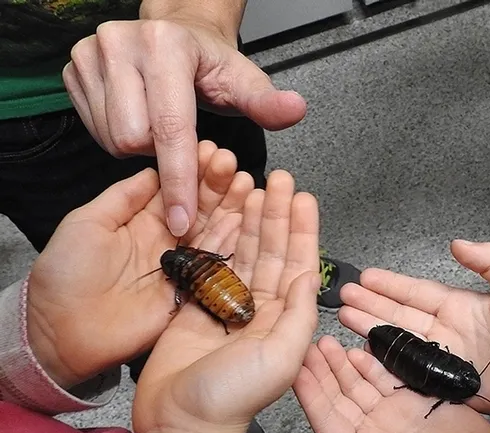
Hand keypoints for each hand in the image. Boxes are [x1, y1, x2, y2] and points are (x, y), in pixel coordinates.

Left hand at [26, 141, 253, 389]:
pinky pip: (217, 266)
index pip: (176, 189)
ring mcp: (185, 267)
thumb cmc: (66, 273)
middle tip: (230, 162)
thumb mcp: (88, 222)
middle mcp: (170, 241)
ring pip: (214, 232)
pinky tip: (247, 219)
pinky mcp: (193, 292)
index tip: (209, 149)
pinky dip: (233, 242)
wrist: (64, 331)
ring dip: (231, 208)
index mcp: (143, 221)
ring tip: (245, 183)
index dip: (192, 170)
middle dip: (216, 184)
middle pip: (200, 207)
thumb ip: (123, 197)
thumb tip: (154, 168)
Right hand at [62, 15, 306, 235]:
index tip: (183, 221)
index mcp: (166, 46)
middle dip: (160, 154)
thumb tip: (296, 109)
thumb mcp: (242, 82)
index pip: (171, 128)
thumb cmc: (209, 65)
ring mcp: (89, 54)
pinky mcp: (72, 70)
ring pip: (112, 139)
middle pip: (133, 138)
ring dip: (140, 148)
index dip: (179, 180)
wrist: (174, 34)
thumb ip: (265, 102)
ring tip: (159, 124)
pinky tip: (137, 118)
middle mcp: (120, 43)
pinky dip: (118, 137)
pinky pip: (95, 131)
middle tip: (179, 137)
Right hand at [131, 170, 320, 432]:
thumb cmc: (233, 396)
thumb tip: (311, 275)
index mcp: (285, 320)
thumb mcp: (280, 357)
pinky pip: (213, 265)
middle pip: (273, 252)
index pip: (299, 265)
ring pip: (245, 253)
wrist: (181, 421)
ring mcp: (229, 306)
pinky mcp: (199, 306)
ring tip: (255, 186)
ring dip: (252, 221)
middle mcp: (261, 309)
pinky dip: (220, 239)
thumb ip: (298, 314)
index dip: (302, 230)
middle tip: (279, 179)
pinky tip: (225, 215)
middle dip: (277, 215)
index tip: (304, 198)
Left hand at [293, 336, 489, 432]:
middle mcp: (373, 432)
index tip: (296, 367)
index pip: (326, 418)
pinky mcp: (417, 401)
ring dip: (346, 363)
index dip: (310, 393)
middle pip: (341, 395)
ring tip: (330, 341)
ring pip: (363, 383)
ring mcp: (395, 415)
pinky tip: (363, 346)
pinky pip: (390, 376)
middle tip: (311, 344)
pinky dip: (376, 361)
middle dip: (325, 370)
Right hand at [338, 240, 489, 425]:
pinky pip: (407, 371)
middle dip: (369, 304)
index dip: (389, 284)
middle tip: (341, 296)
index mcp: (457, 306)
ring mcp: (440, 357)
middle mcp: (442, 330)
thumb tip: (456, 244)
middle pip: (398, 314)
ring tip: (344, 318)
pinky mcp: (442, 384)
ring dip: (371, 328)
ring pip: (398, 340)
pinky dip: (385, 362)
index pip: (415, 292)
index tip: (364, 276)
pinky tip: (364, 353)